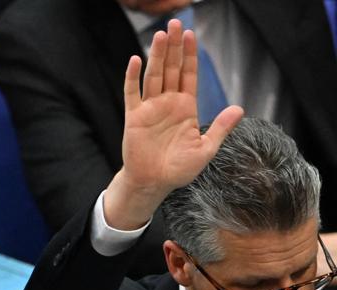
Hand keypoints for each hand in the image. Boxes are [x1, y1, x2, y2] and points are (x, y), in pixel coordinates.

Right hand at [103, 19, 242, 229]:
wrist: (154, 183)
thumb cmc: (179, 170)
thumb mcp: (206, 149)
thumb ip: (220, 127)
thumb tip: (239, 109)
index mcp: (186, 107)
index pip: (189, 74)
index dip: (190, 55)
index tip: (191, 35)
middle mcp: (168, 104)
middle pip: (172, 69)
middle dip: (174, 47)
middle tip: (174, 23)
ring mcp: (150, 109)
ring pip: (154, 76)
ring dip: (157, 56)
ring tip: (160, 35)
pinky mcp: (134, 118)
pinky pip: (132, 93)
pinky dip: (133, 77)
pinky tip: (135, 61)